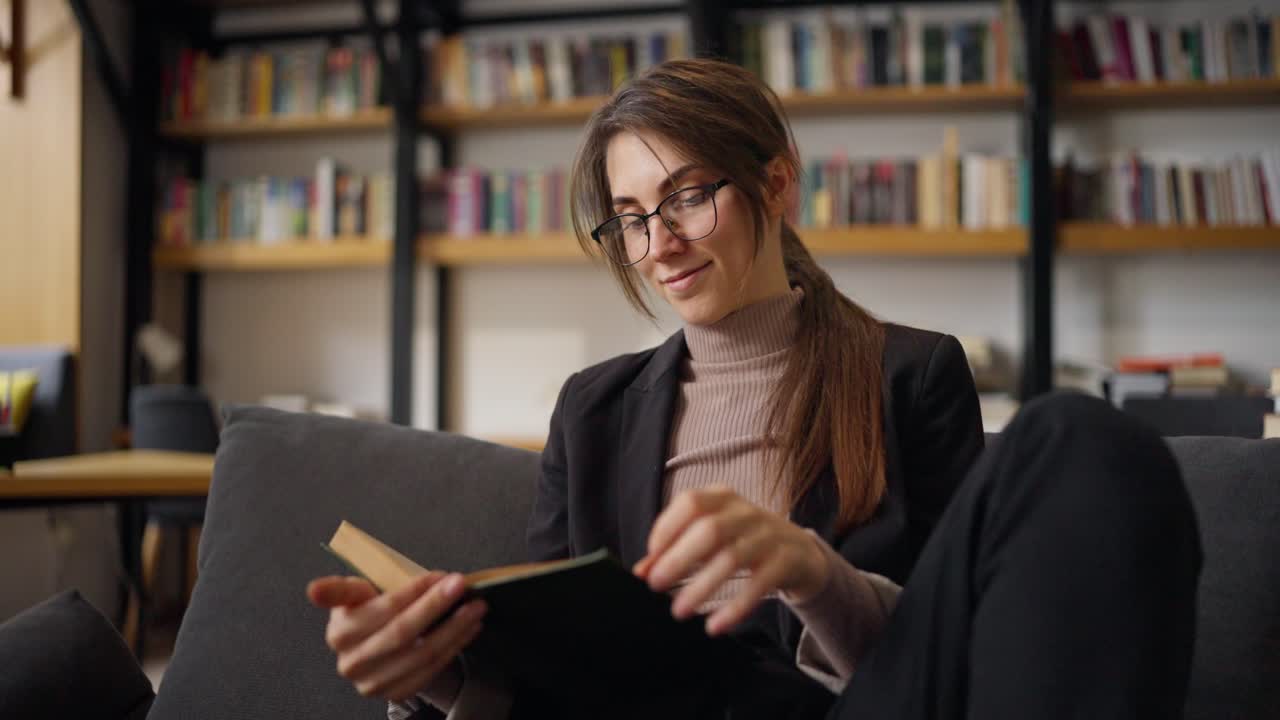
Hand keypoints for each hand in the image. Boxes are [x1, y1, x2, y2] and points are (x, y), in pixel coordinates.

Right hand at [306, 572, 486, 702]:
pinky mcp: (394, 693)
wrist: (373, 649)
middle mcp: (351, 660)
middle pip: (402, 631)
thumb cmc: (370, 612)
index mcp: (340, 630)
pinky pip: (432, 669)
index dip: (412, 591)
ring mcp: (372, 681)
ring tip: (476, 607)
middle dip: (437, 605)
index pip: (382, 608)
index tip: (440, 574)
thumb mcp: (356, 593)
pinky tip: (469, 629)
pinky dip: (455, 646)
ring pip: (422, 652)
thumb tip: (312, 591)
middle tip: (462, 585)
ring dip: (455, 627)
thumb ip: (344, 589)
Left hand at [633, 485, 828, 635]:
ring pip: (732, 558)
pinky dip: (735, 607)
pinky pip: (759, 584)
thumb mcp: (712, 538)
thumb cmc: (744, 541)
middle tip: (655, 586)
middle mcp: (746, 512)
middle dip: (679, 559)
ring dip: (702, 587)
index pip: (690, 503)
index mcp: (722, 497)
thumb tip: (642, 571)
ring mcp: (769, 534)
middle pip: (709, 530)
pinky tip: (716, 626)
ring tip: (679, 611)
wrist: (800, 552)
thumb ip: (677, 549)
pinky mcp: (786, 561)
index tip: (650, 560)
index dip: (666, 529)